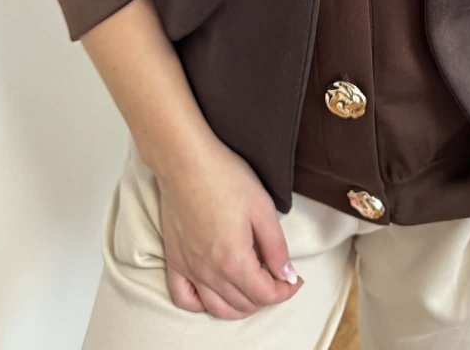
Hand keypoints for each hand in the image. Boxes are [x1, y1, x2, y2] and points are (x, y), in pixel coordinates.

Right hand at [152, 134, 304, 318]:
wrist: (185, 161)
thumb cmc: (226, 177)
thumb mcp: (263, 208)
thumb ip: (276, 247)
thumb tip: (287, 275)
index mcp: (235, 260)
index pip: (265, 294)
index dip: (286, 290)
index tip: (296, 279)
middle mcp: (210, 272)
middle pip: (244, 304)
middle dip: (267, 297)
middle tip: (278, 278)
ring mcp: (189, 268)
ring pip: (217, 308)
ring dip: (241, 306)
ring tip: (253, 288)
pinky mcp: (173, 259)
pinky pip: (183, 298)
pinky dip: (202, 304)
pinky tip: (214, 292)